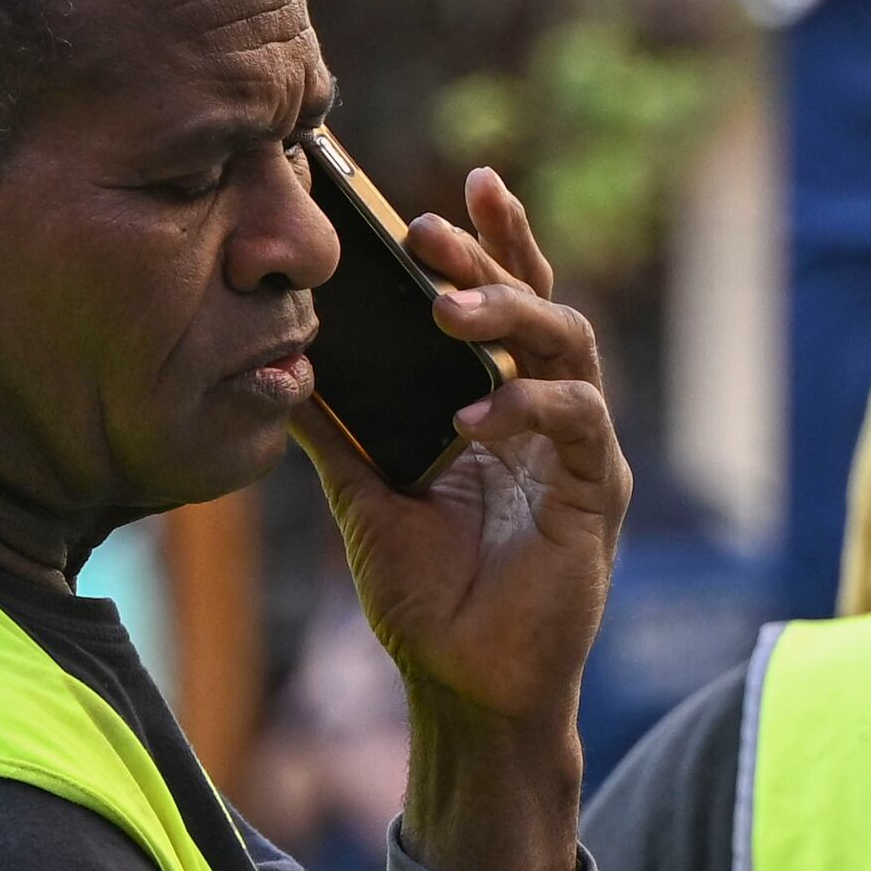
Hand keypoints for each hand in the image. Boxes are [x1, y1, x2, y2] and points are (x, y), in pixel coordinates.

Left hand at [300, 165, 625, 870]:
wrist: (464, 686)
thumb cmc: (426, 596)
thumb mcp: (360, 492)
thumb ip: (332, 426)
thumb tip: (274, 358)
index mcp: (504, 405)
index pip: (509, 302)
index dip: (496, 239)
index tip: (466, 183)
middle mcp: (552, 418)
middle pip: (544, 306)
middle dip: (492, 261)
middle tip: (430, 234)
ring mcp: (581, 455)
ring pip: (571, 351)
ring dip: (512, 318)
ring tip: (448, 310)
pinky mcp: (596, 499)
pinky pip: (578, 428)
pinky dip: (527, 408)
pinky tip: (471, 416)